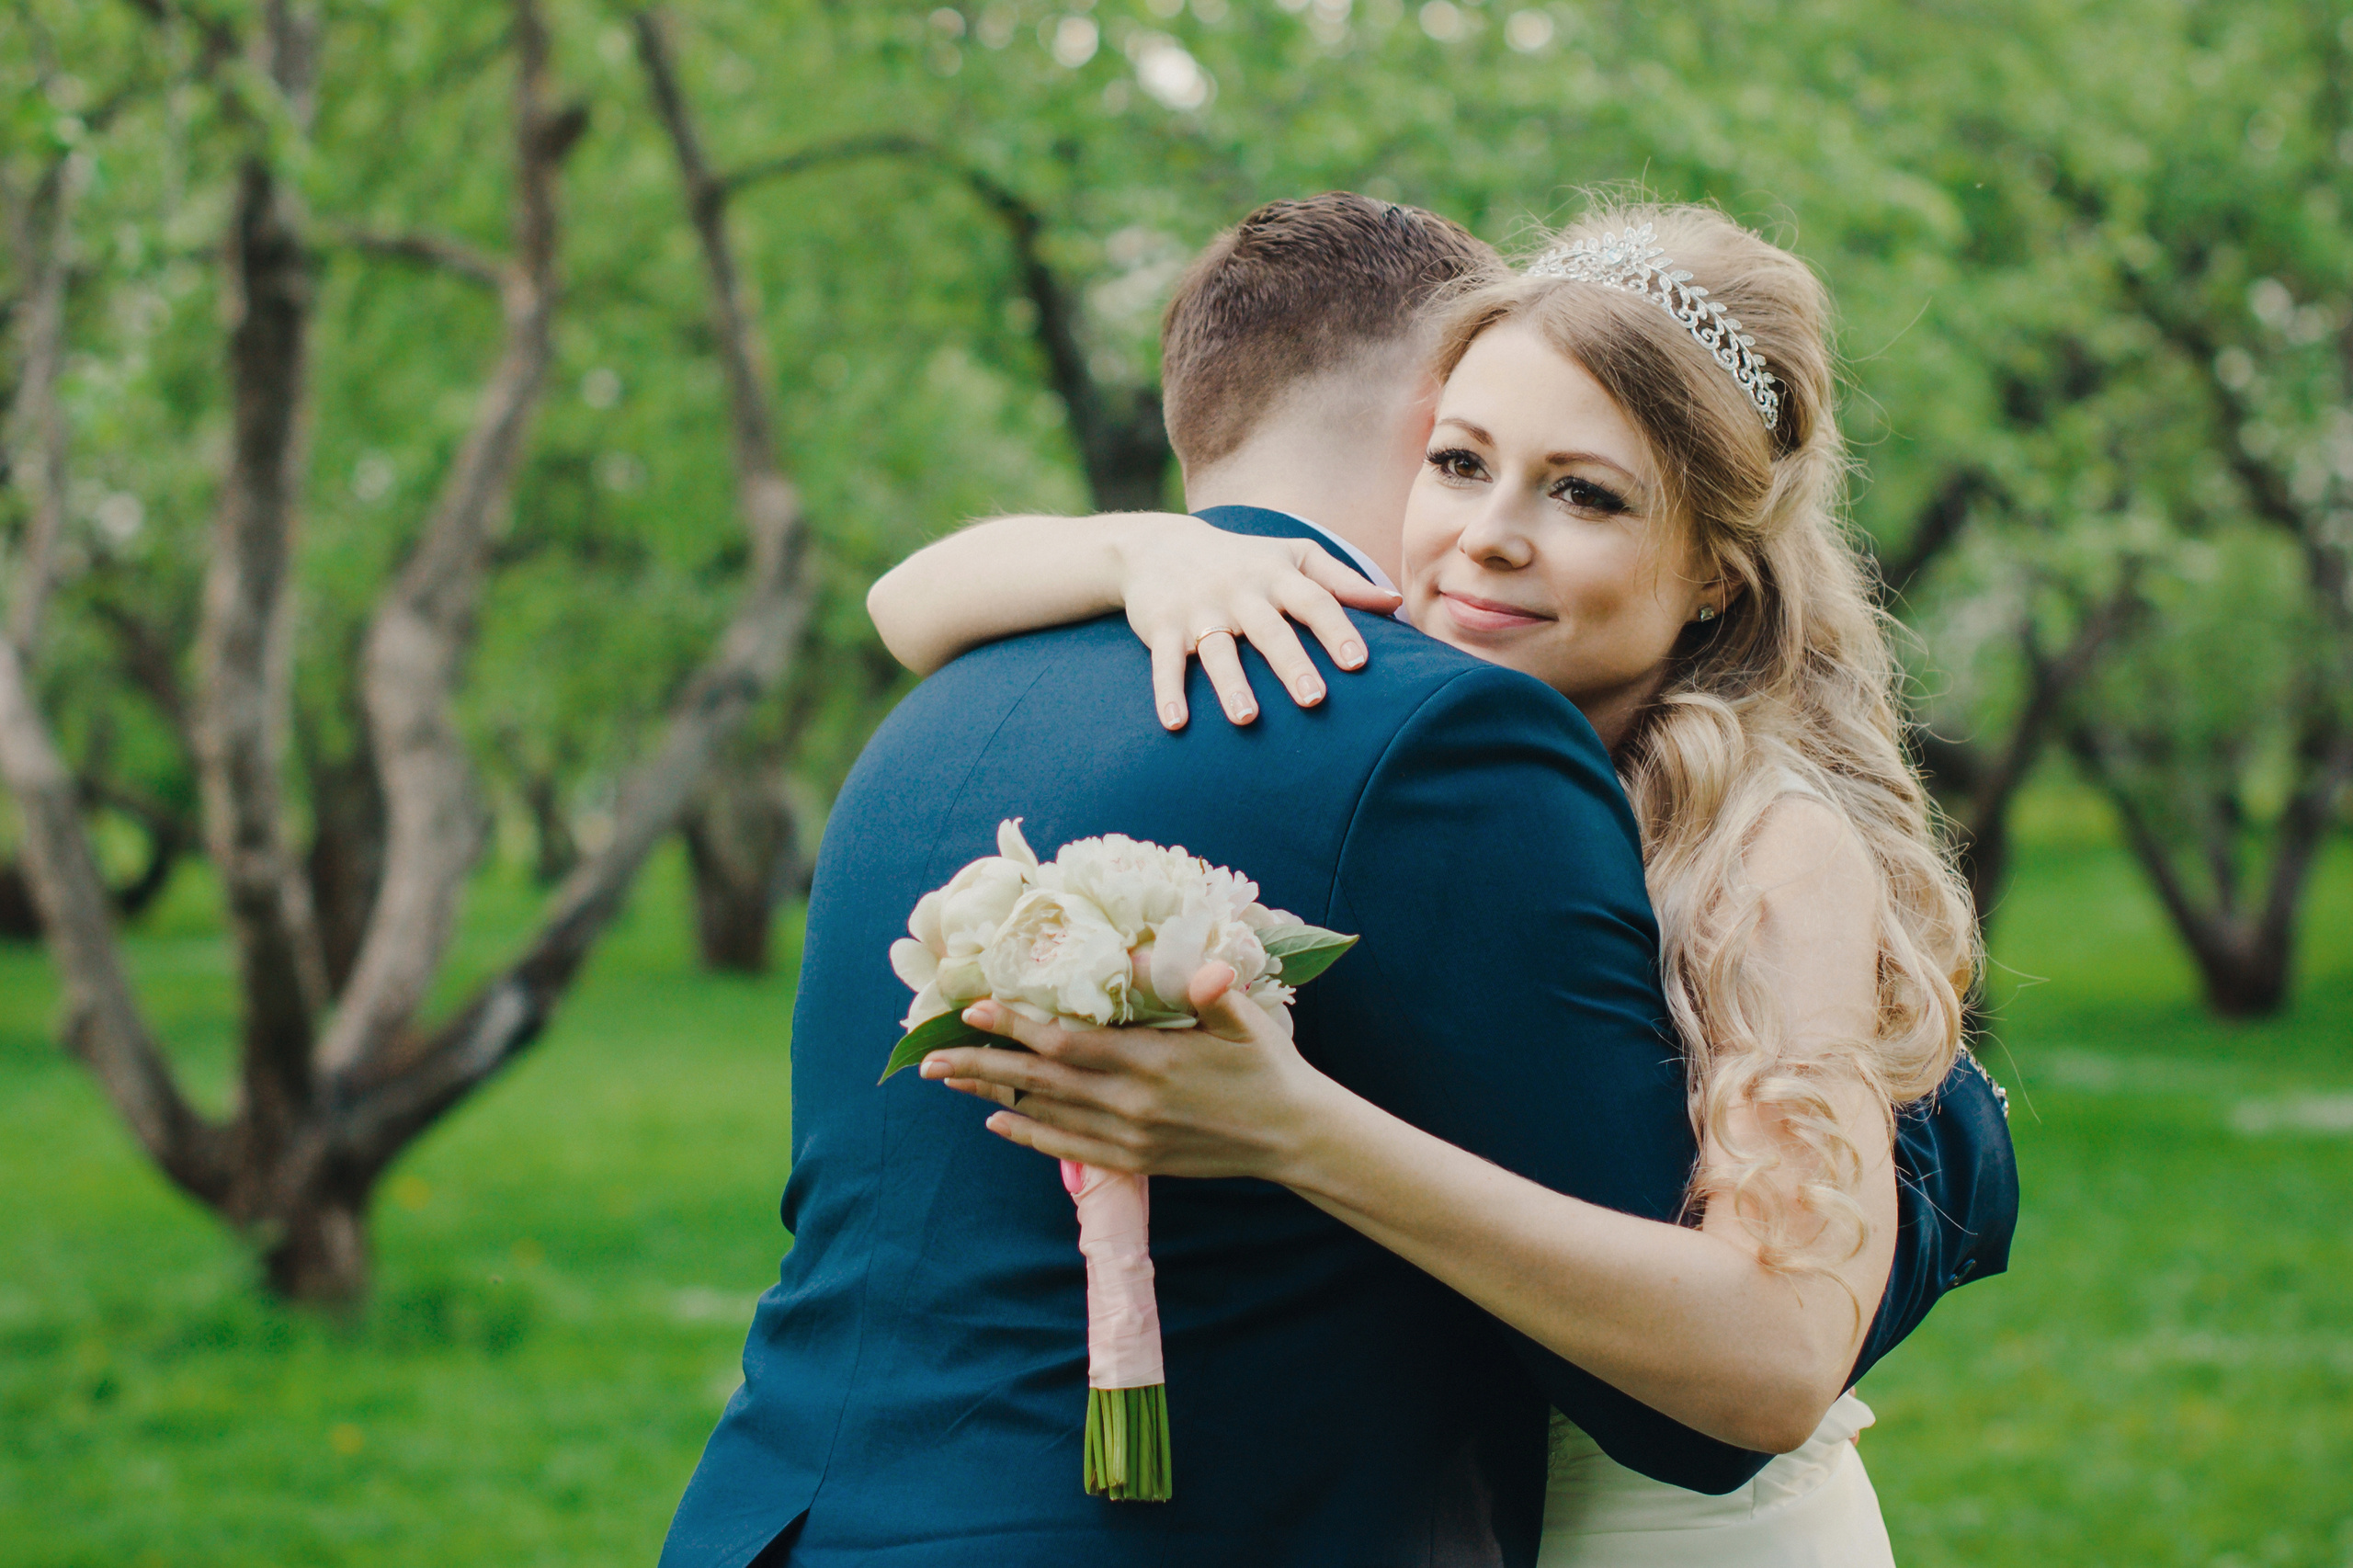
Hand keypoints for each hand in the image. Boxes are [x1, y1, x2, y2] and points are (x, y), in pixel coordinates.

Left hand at [917, 962, 1335, 1180]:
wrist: (1294, 1137)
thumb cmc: (1268, 1066)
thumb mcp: (1244, 1018)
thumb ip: (1205, 989)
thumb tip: (1168, 959)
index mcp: (1152, 1061)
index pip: (1066, 1041)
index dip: (1016, 1025)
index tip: (974, 1009)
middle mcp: (1132, 1103)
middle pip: (1040, 1081)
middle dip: (982, 1064)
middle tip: (929, 1056)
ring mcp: (1130, 1138)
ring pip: (1046, 1114)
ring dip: (993, 1094)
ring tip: (947, 1080)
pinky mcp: (1135, 1161)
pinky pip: (1067, 1148)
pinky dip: (1027, 1134)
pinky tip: (995, 1119)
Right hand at [1114, 518, 1401, 729]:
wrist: (1160, 545)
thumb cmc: (1244, 559)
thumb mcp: (1292, 556)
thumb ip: (1342, 580)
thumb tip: (1394, 601)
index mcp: (1276, 576)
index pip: (1314, 601)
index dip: (1337, 631)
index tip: (1359, 664)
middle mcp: (1240, 592)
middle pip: (1269, 631)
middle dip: (1291, 664)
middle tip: (1315, 699)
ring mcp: (1199, 610)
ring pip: (1217, 650)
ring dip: (1231, 685)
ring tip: (1247, 719)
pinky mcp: (1161, 627)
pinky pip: (1165, 663)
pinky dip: (1167, 693)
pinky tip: (1175, 724)